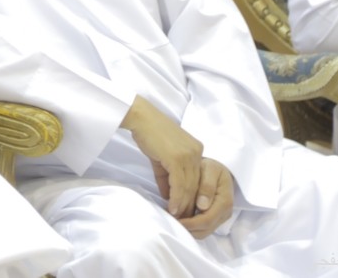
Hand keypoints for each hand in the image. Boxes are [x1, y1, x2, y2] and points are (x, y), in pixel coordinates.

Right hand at [121, 95, 203, 218]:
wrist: (140, 117)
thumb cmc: (148, 133)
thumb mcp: (162, 157)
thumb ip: (167, 176)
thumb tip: (169, 196)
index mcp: (196, 150)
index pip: (197, 179)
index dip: (192, 197)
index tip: (185, 210)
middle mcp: (197, 152)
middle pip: (195, 185)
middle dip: (189, 204)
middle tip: (182, 220)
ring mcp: (188, 155)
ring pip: (189, 187)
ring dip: (182, 205)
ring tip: (176, 217)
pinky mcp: (177, 158)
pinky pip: (180, 184)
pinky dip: (176, 198)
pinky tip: (172, 208)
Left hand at [178, 158, 233, 238]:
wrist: (216, 170)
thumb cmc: (211, 168)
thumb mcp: (210, 170)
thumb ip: (207, 186)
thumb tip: (202, 206)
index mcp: (224, 202)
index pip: (207, 220)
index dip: (190, 223)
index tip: (175, 219)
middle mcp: (224, 213)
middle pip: (205, 230)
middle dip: (187, 228)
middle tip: (170, 221)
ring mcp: (220, 217)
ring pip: (203, 232)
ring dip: (188, 229)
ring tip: (173, 220)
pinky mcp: (214, 218)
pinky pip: (202, 228)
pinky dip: (191, 227)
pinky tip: (180, 218)